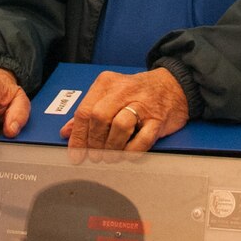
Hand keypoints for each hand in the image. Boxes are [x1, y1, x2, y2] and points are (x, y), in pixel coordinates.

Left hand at [61, 68, 189, 158]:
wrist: (173, 86)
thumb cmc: (137, 93)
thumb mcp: (109, 95)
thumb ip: (88, 112)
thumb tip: (67, 132)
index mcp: (106, 83)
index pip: (84, 111)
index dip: (78, 136)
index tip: (75, 154)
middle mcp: (123, 90)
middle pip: (99, 118)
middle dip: (93, 142)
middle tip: (94, 156)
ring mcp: (143, 104)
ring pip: (120, 126)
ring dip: (111, 147)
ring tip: (109, 157)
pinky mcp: (158, 119)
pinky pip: (143, 139)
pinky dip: (132, 151)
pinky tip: (127, 154)